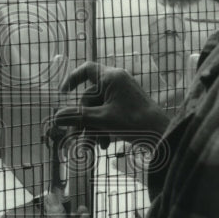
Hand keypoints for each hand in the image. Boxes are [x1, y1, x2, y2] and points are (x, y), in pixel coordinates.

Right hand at [54, 61, 169, 148]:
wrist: (162, 135)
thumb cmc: (135, 122)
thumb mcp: (102, 120)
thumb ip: (78, 117)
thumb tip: (56, 117)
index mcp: (112, 77)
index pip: (87, 69)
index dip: (73, 79)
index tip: (63, 93)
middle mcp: (117, 82)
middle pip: (90, 98)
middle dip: (83, 120)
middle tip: (74, 137)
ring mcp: (123, 95)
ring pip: (98, 110)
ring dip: (92, 128)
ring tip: (90, 147)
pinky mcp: (127, 107)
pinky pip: (108, 114)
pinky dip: (104, 128)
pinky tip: (104, 144)